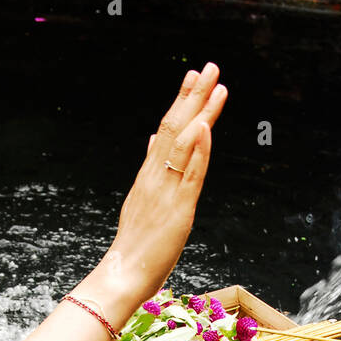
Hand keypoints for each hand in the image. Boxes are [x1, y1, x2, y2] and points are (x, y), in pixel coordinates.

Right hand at [107, 63, 227, 300]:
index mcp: (149, 175)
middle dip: (194, 96)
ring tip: (217, 87)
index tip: (194, 76)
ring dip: (202, 113)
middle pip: (176, 128)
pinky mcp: (178, 209)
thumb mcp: (141, 200)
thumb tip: (153, 142)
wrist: (123, 273)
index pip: (166, 130)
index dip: (182, 101)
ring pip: (185, 144)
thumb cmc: (135, 244)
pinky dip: (199, 150)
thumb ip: (150, 170)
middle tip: (210, 67)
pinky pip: (191, 175)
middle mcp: (156, 176)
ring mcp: (167, 191)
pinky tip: (206, 128)